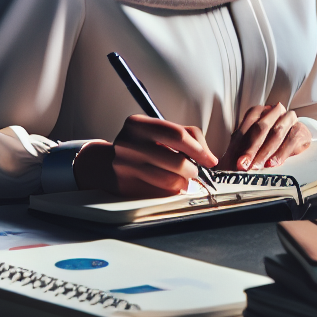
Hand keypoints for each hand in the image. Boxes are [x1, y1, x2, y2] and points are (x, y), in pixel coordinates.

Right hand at [72, 114, 217, 197]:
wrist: (105, 163)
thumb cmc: (141, 144)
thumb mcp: (160, 131)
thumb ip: (188, 136)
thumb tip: (210, 158)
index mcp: (138, 124)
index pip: (177, 135)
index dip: (199, 149)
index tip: (209, 159)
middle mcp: (128, 143)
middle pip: (176, 160)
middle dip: (193, 169)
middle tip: (195, 171)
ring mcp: (124, 166)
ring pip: (168, 179)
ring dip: (183, 182)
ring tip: (184, 180)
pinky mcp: (125, 186)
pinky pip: (158, 192)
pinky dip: (171, 191)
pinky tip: (171, 186)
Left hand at [219, 103, 311, 170]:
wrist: (294, 139)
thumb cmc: (268, 143)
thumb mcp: (251, 145)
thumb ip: (238, 151)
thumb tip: (221, 164)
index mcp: (258, 111)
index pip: (247, 125)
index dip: (240, 144)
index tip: (235, 162)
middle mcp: (274, 111)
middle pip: (261, 127)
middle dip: (251, 149)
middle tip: (243, 166)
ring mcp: (288, 118)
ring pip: (277, 132)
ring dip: (265, 151)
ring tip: (258, 167)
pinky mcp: (300, 129)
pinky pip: (292, 139)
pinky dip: (282, 152)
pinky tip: (274, 163)